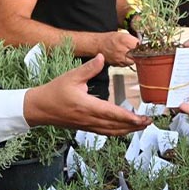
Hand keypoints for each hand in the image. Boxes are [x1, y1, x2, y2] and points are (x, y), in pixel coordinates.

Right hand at [25, 54, 149, 134]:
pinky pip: (106, 132)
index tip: (141, 118)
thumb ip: (89, 68)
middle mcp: (89, 119)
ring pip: (112, 132)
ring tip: (141, 126)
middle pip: (116, 126)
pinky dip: (118, 131)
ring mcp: (88, 125)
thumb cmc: (54, 92)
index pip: (112, 114)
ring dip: (128, 130)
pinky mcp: (86, 127)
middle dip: (134, 125)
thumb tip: (102, 57)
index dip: (128, 117)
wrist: (39, 108)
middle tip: (149, 122)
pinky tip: (125, 128)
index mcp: (87, 106)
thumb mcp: (71, 76)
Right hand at [98, 31, 139, 66]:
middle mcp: (123, 50)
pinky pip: (126, 65)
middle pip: (138, 55)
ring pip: (132, 61)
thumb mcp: (122, 34)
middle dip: (138, 53)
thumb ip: (132, 39)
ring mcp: (120, 58)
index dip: (141, 46)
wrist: (98, 45)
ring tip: (129, 54)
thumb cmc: (109, 38)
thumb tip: (141, 43)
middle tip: (136, 51)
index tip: (142, 46)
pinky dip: (126, 62)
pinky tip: (124, 57)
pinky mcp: (117, 64)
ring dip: (133, 58)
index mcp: (125, 40)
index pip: (140, 45)